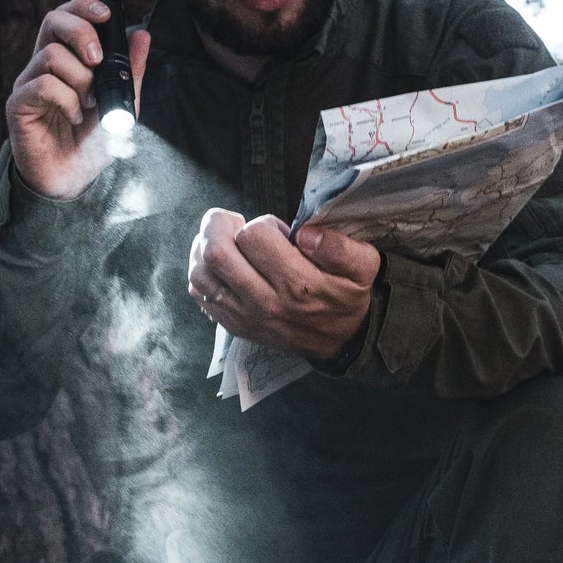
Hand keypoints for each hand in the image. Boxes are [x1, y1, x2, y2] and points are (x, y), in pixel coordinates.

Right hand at [6, 0, 152, 198]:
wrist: (74, 179)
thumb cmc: (92, 141)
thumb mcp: (121, 103)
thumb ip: (130, 70)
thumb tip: (143, 35)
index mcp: (66, 58)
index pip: (68, 16)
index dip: (84, 7)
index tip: (107, 14)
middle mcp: (43, 64)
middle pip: (53, 20)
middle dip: (81, 33)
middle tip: (97, 60)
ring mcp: (28, 82)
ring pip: (52, 55)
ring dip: (80, 79)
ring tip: (88, 104)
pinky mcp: (18, 104)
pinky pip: (43, 84)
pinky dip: (66, 99)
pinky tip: (74, 117)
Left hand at [187, 210, 380, 360]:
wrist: (341, 340)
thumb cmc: (347, 295)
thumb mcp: (363, 266)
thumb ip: (340, 247)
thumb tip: (305, 234)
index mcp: (297, 284)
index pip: (254, 237)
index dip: (263, 223)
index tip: (276, 231)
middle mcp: (265, 302)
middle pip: (217, 254)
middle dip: (219, 226)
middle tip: (234, 222)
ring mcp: (245, 316)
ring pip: (200, 274)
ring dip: (204, 247)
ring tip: (222, 239)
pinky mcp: (234, 324)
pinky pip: (199, 294)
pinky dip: (200, 270)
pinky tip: (217, 261)